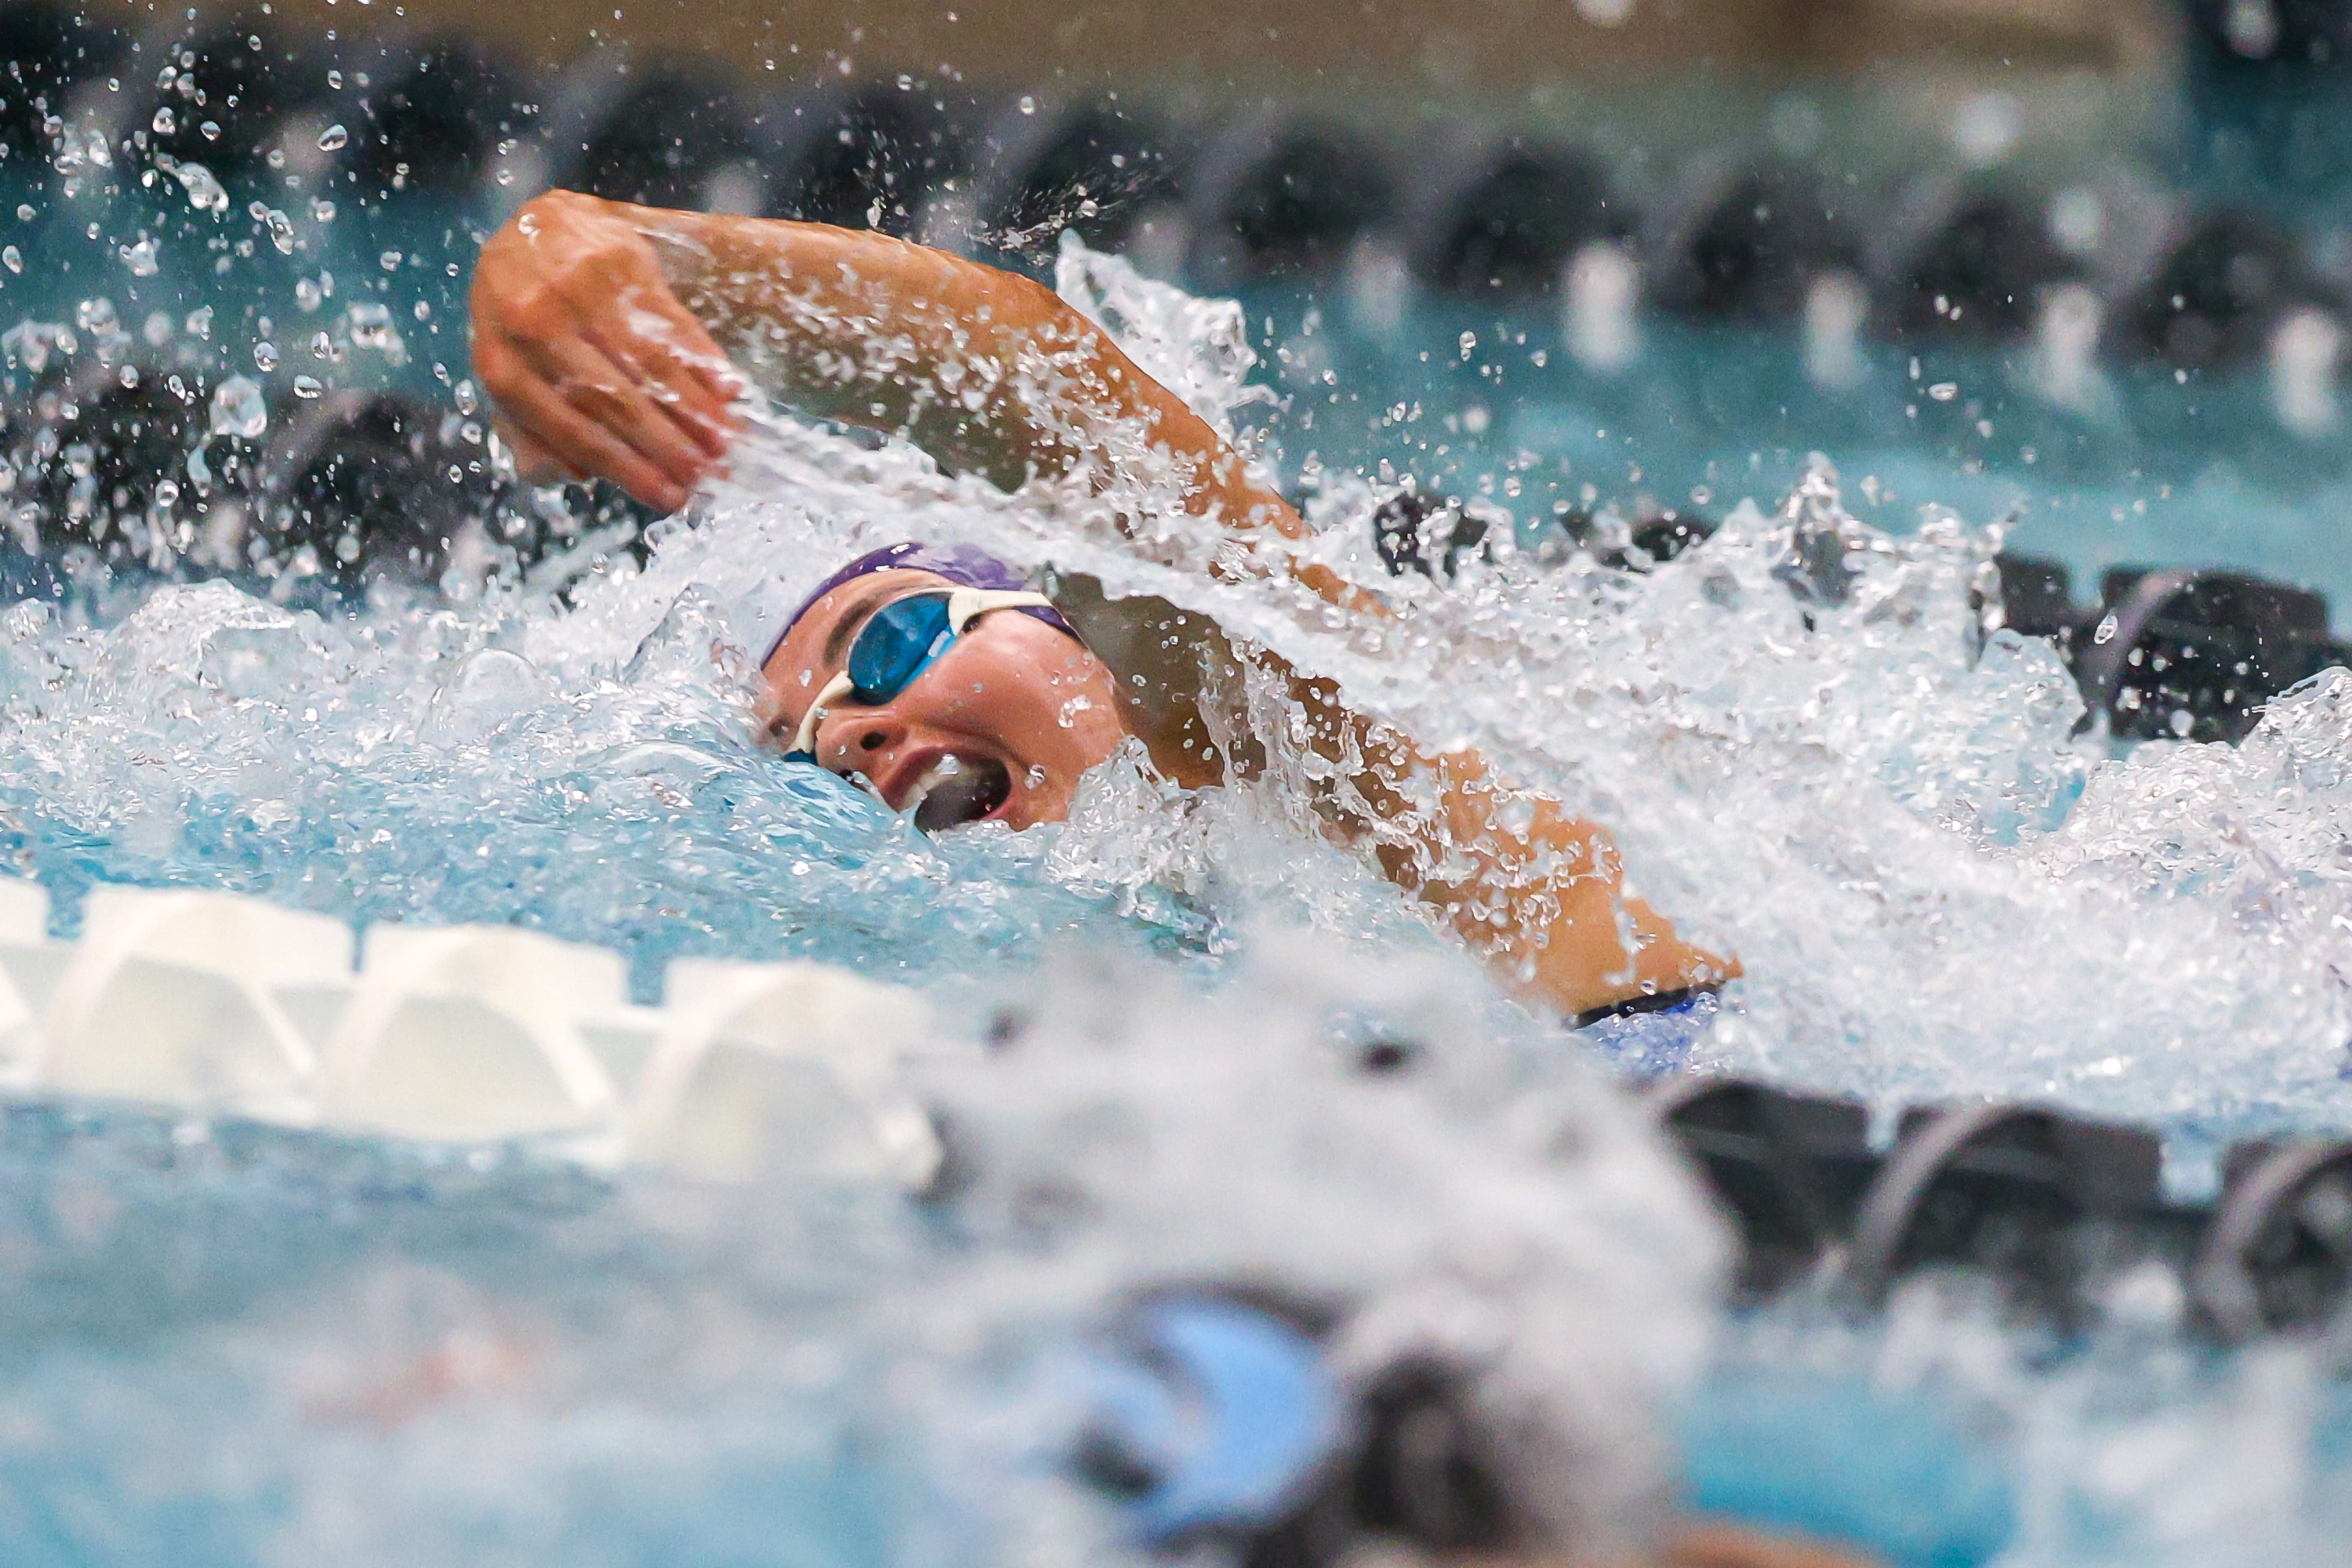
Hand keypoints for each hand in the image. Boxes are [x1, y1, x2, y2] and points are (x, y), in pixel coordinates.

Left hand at [470, 190, 741, 512]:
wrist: (535, 231)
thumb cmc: (523, 322)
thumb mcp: (509, 378)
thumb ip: (530, 437)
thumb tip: (577, 477)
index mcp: (503, 366)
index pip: (574, 430)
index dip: (628, 468)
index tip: (669, 499)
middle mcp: (535, 325)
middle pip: (616, 400)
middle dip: (667, 446)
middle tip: (705, 478)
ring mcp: (576, 289)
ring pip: (648, 363)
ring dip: (694, 410)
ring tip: (725, 444)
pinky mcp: (618, 261)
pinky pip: (669, 320)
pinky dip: (703, 361)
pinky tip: (728, 392)